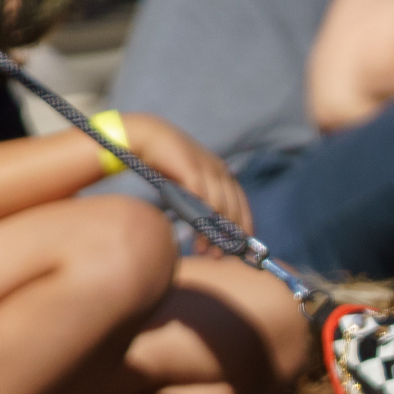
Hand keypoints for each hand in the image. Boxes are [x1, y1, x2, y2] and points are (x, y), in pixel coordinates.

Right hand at [120, 113, 251, 244]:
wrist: (149, 138)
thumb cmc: (167, 163)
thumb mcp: (189, 182)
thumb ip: (201, 198)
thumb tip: (208, 225)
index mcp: (221, 172)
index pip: (240, 201)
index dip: (244, 223)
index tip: (243, 245)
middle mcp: (218, 169)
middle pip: (232, 207)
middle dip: (229, 235)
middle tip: (220, 256)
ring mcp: (207, 168)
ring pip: (219, 207)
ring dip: (213, 233)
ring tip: (204, 251)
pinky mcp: (192, 169)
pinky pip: (202, 199)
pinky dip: (202, 220)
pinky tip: (198, 235)